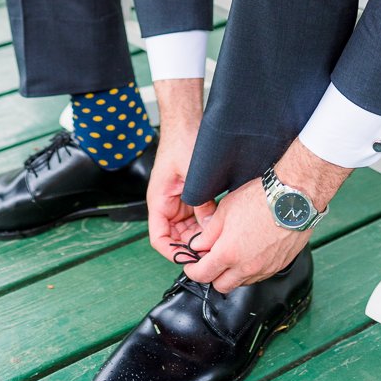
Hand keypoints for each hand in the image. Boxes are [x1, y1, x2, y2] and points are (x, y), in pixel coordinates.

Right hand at [147, 78, 215, 262]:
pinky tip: (222, 224)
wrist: (187, 121)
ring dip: (201, 235)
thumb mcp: (192, 177)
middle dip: (191, 247)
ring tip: (218, 241)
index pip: (159, 238)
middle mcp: (167, 204)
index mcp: (158, 201)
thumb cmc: (182, 142)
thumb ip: (200, 204)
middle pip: (176, 237)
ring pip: (189, 229)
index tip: (190, 260)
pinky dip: (208, 222)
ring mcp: (179, 200)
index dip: (173, 252)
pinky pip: (198, 216)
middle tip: (211, 254)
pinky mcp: (191, 195)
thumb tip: (211, 230)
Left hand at [184, 177, 307, 292]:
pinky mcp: (277, 267)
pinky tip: (248, 251)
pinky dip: (248, 269)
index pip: (203, 275)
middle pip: (220, 285)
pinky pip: (257, 276)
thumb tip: (198, 246)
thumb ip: (208, 233)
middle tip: (210, 258)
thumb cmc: (260, 199)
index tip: (191, 265)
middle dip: (212, 275)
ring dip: (231, 273)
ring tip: (231, 252)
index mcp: (229, 254)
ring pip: (240, 282)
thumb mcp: (225, 210)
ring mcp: (264, 269)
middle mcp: (246, 267)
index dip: (192, 270)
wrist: (293, 200)